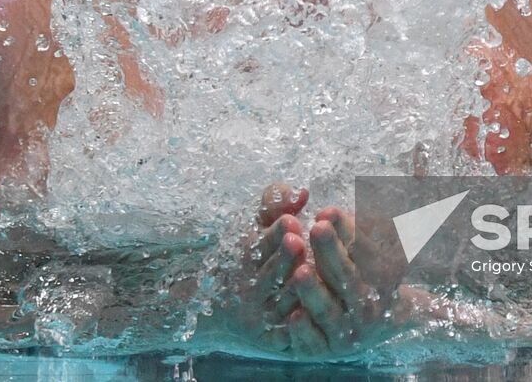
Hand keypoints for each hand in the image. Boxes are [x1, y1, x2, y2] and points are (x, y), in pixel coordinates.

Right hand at [224, 183, 310, 351]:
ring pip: (278, 302)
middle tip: (297, 242)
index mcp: (248, 256)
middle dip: (283, 258)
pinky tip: (305, 314)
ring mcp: (259, 315)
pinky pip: (284, 335)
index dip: (275, 233)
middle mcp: (250, 287)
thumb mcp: (261, 222)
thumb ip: (276, 202)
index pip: (262, 244)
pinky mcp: (271, 340)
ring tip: (305, 273)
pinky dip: (293, 327)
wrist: (226, 310)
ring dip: (290, 290)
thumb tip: (302, 191)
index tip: (291, 220)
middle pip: (269, 273)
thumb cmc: (255, 255)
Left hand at [282, 206, 408, 356]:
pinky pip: (317, 342)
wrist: (371, 323)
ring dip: (315, 293)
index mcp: (381, 273)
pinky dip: (307, 332)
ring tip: (299, 273)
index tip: (328, 212)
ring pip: (331, 311)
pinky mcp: (327, 349)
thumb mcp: (355, 243)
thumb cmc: (353, 269)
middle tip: (317, 228)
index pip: (365, 250)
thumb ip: (337, 221)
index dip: (348, 230)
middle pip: (348, 277)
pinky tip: (294, 317)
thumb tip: (311, 195)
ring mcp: (348, 329)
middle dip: (332, 252)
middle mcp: (367, 302)